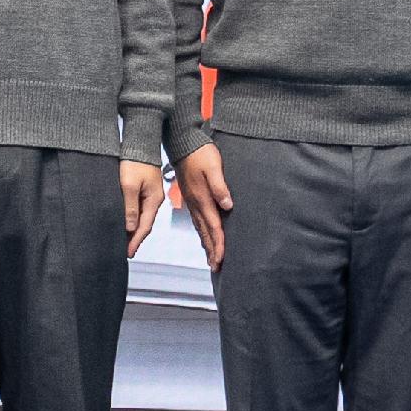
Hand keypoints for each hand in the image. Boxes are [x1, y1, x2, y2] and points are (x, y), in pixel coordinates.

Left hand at [119, 160, 163, 256]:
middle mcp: (154, 199)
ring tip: (124, 241)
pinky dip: (133, 218)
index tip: (128, 253)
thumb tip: (130, 227)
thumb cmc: (134, 161)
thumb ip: (130, 207)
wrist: (140, 142)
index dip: (136, 241)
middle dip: (135, 238)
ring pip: (142, 217)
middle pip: (145, 224)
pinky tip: (126, 223)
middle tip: (125, 252)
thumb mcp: (129, 185)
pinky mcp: (145, 189)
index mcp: (153, 200)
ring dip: (134, 229)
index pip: (144, 226)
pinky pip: (139, 209)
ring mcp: (151, 194)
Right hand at [175, 142, 230, 269]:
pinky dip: (201, 232)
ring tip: (211, 258)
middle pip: (205, 232)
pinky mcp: (191, 197)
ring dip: (206, 244)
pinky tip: (203, 236)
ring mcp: (192, 201)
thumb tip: (228, 205)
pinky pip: (197, 220)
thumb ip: (220, 186)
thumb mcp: (213, 166)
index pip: (213, 226)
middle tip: (216, 267)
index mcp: (202, 198)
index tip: (221, 259)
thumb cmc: (200, 153)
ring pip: (200, 228)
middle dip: (212, 250)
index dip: (218, 244)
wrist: (182, 143)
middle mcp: (196, 203)